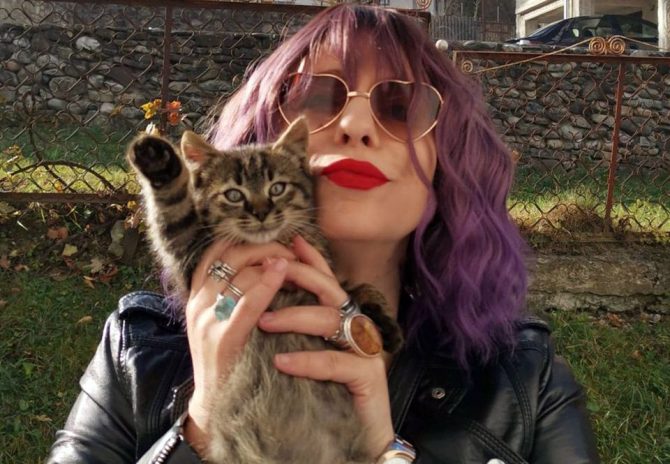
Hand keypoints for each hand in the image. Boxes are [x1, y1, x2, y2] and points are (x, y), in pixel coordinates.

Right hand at [182, 240, 294, 453]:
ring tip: (294, 261)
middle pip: (230, 256)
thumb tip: (261, 262)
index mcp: (197, 295)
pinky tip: (283, 273)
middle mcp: (198, 303)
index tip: (270, 240)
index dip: (246, 240)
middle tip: (289, 250)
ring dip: (270, 261)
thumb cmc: (228, 357)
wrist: (214, 402)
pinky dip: (266, 283)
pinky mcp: (223, 338)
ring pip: (240, 274)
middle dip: (263, 247)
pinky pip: (247, 302)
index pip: (217, 251)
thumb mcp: (220, 319)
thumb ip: (232, 292)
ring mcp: (208, 320)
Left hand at [257, 235, 394, 457]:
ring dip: (296, 316)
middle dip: (300, 276)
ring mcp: (365, 350)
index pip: (326, 280)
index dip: (310, 259)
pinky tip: (282, 363)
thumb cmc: (319, 395)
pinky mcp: (370, 376)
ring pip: (333, 320)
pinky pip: (338, 361)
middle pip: (331, 289)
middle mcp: (356, 327)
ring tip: (264, 322)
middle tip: (269, 272)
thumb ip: (291, 325)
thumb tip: (262, 294)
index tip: (287, 243)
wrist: (346, 441)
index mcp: (341, 318)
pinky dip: (309, 360)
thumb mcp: (301, 353)